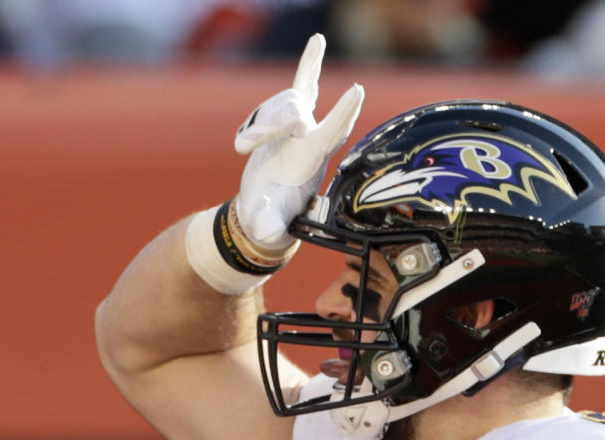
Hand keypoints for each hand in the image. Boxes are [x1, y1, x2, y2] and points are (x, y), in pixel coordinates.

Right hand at [234, 33, 363, 251]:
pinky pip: (302, 85)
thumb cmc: (268, 219)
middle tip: (253, 141)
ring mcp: (303, 128)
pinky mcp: (290, 120)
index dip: (342, 114)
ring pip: (284, 103)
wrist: (264, 211)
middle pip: (296, 111)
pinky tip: (318, 42)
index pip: (330, 135)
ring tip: (247, 147)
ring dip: (260, 124)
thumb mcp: (266, 225)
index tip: (357, 90)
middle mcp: (312, 141)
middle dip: (271, 123)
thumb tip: (266, 231)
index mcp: (310, 163)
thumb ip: (269, 225)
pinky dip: (310, 64)